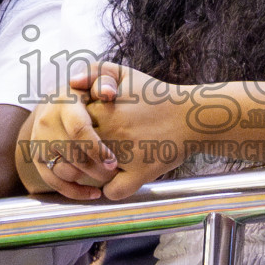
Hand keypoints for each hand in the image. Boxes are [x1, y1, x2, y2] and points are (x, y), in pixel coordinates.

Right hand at [23, 66, 120, 199]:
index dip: (97, 149)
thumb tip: (106, 93)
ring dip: (86, 179)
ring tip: (108, 179)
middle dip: (95, 167)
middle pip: (71, 154)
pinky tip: (93, 193)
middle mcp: (47, 121)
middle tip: (115, 172)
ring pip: (63, 169)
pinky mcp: (38, 158)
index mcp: (64, 101)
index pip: (78, 130)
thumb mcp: (101, 75)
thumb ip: (104, 77)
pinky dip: (73, 192)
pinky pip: (53, 181)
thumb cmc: (92, 90)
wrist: (65, 101)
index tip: (114, 161)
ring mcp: (39, 140)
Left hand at [77, 61, 192, 199]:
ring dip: (94, 172)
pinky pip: (114, 191)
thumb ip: (95, 72)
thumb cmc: (157, 96)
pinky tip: (119, 179)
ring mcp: (125, 155)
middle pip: (78, 150)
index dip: (77, 130)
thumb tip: (72, 83)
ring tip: (105, 162)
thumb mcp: (125, 74)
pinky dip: (113, 190)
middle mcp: (111, 133)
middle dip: (81, 152)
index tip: (88, 129)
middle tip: (94, 149)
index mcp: (103, 111)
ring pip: (91, 173)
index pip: (71, 127)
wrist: (192, 117)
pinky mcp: (140, 174)